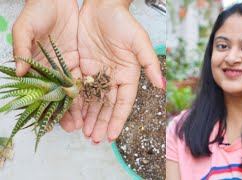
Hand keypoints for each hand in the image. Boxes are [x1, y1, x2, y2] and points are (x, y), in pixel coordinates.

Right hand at [12, 0, 82, 130]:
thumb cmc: (37, 11)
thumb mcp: (25, 28)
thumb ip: (22, 48)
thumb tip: (21, 71)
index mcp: (37, 65)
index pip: (42, 92)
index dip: (47, 107)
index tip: (53, 123)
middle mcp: (52, 69)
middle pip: (60, 95)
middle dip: (67, 113)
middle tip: (76, 129)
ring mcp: (67, 65)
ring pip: (74, 90)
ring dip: (80, 108)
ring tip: (87, 123)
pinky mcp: (79, 59)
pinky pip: (85, 78)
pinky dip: (88, 92)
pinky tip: (94, 106)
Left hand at [78, 0, 163, 142]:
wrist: (102, 6)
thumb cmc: (123, 22)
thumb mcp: (139, 41)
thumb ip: (150, 63)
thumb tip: (161, 85)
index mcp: (128, 75)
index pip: (123, 102)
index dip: (118, 120)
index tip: (111, 136)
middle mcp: (113, 77)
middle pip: (107, 106)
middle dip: (101, 123)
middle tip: (94, 139)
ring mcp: (97, 74)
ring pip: (93, 101)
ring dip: (89, 117)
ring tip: (84, 133)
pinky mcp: (82, 67)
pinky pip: (79, 88)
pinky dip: (77, 102)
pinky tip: (73, 115)